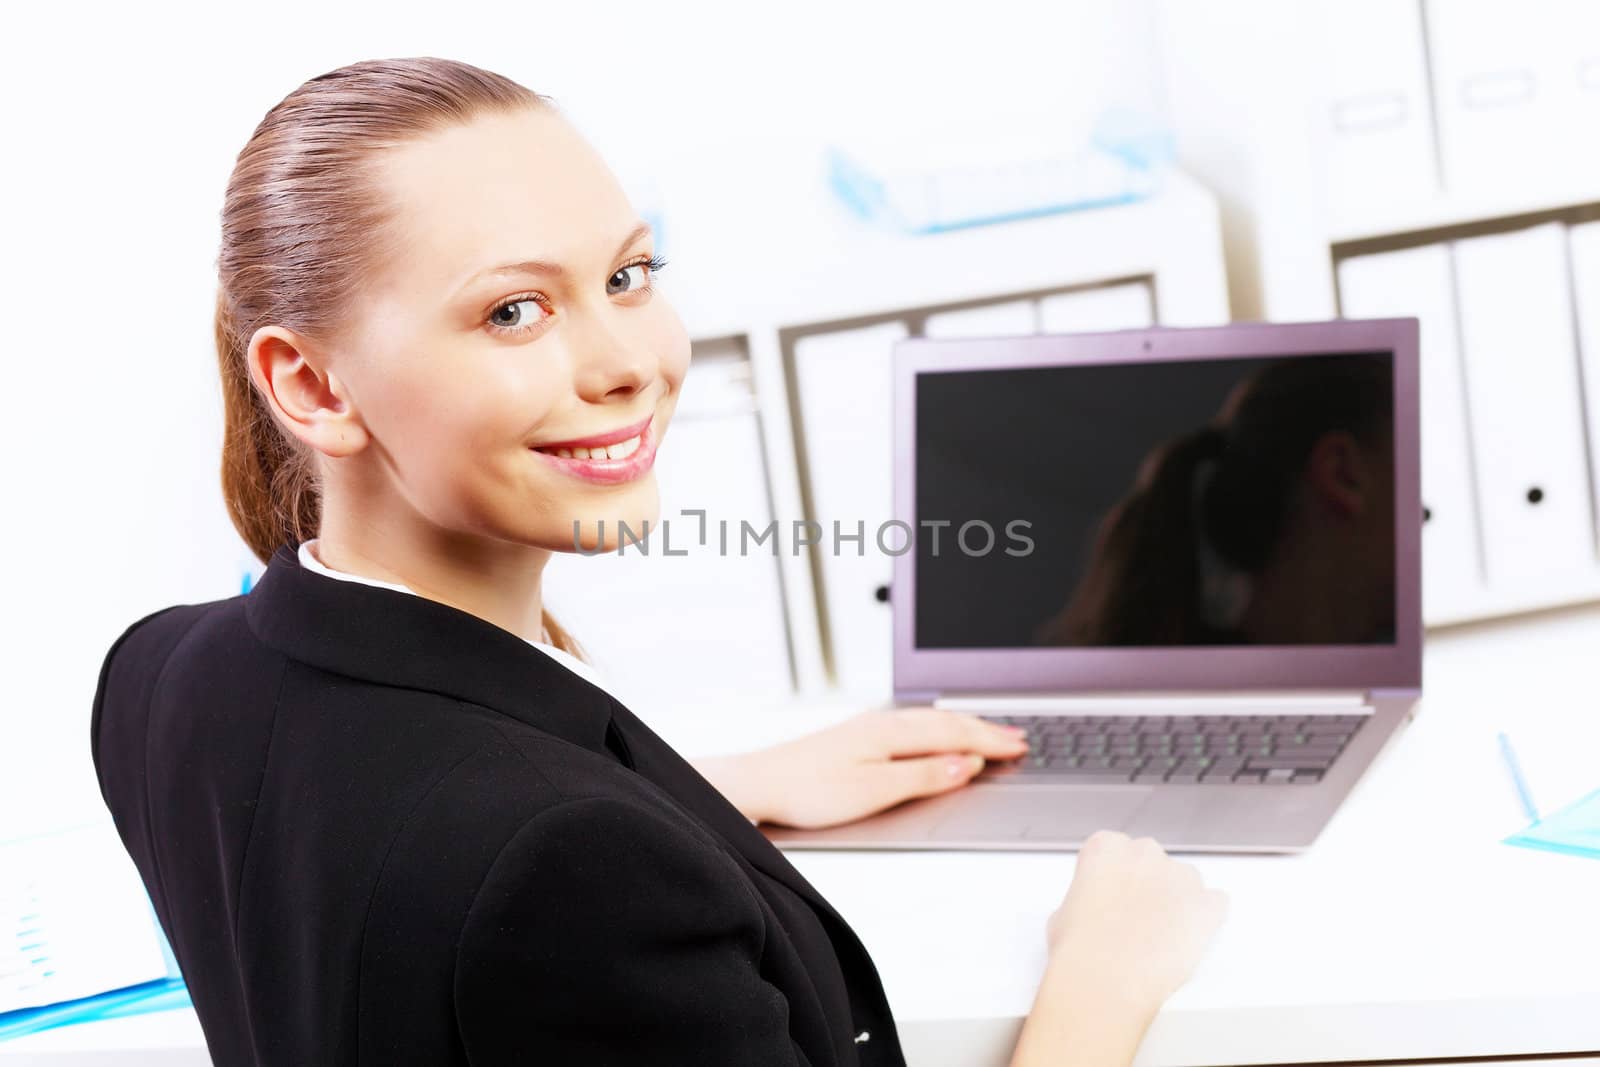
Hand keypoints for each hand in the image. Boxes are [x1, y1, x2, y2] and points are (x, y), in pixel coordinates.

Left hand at [736, 706, 1029, 829]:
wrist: (758, 784)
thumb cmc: (808, 789)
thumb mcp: (874, 790)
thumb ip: (923, 776)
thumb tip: (966, 764)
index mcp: (891, 732)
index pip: (954, 733)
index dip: (990, 741)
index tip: (1019, 748)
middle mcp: (882, 723)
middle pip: (946, 722)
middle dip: (985, 730)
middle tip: (1018, 738)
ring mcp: (869, 727)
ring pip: (929, 722)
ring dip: (964, 727)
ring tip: (989, 734)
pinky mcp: (857, 737)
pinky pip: (912, 727)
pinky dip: (938, 731)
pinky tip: (938, 738)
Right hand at [1044, 830, 1226, 1009]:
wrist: (1105, 981)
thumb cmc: (1079, 951)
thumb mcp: (1063, 913)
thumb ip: (1086, 898)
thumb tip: (1095, 912)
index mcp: (1105, 847)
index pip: (1114, 849)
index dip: (1113, 878)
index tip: (1111, 898)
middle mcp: (1145, 852)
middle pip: (1151, 860)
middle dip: (1146, 884)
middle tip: (1135, 920)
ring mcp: (1180, 877)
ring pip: (1185, 880)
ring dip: (1176, 899)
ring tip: (1161, 936)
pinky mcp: (1207, 906)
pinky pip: (1216, 903)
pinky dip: (1206, 917)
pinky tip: (1189, 938)